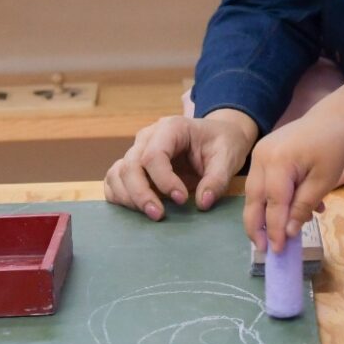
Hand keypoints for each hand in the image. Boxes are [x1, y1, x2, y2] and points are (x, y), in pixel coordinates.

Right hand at [103, 110, 255, 219]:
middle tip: (159, 215)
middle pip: (130, 165)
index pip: (154, 155)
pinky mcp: (135, 166)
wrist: (218, 138)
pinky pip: (115, 180)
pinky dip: (120, 197)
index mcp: (171, 128)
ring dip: (128, 198)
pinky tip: (137, 211)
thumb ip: (217, 179)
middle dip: (141, 194)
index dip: (164, 180)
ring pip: (118, 173)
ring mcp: (138, 150)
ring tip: (151, 215)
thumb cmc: (223, 143)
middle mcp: (148, 137)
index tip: (182, 199)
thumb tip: (202, 203)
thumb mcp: (228, 157)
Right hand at [244, 118, 343, 251]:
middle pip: (255, 198)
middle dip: (257, 226)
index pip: (274, 203)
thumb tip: (287, 232)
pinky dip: (270, 200)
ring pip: (254, 192)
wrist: (331, 121)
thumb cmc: (332, 150)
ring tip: (272, 236)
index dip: (274, 229)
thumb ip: (304, 206)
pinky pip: (261, 182)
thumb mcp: (323, 181)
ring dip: (263, 215)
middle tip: (263, 250)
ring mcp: (259, 153)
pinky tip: (286, 213)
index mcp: (280, 161)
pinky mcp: (260, 154)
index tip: (276, 250)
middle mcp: (262, 157)